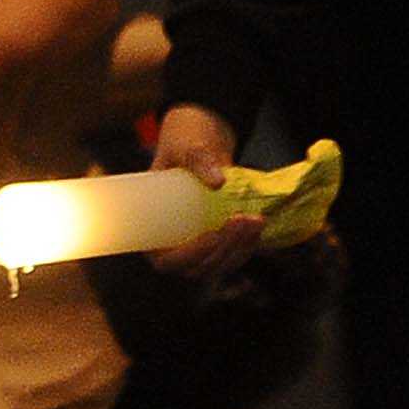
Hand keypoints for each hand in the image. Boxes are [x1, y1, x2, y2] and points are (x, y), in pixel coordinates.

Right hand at [145, 103, 261, 279]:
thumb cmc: (183, 143)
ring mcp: (196, 248)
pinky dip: (247, 247)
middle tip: (242, 220)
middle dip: (223, 248)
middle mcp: (172, 246)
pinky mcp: (217, 244)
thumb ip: (198, 160)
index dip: (190, 255)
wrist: (202, 141)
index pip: (167, 261)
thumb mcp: (186, 147)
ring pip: (218, 266)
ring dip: (239, 249)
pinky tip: (258, 227)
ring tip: (255, 221)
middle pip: (198, 267)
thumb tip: (217, 182)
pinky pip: (231, 258)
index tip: (212, 235)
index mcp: (151, 230)